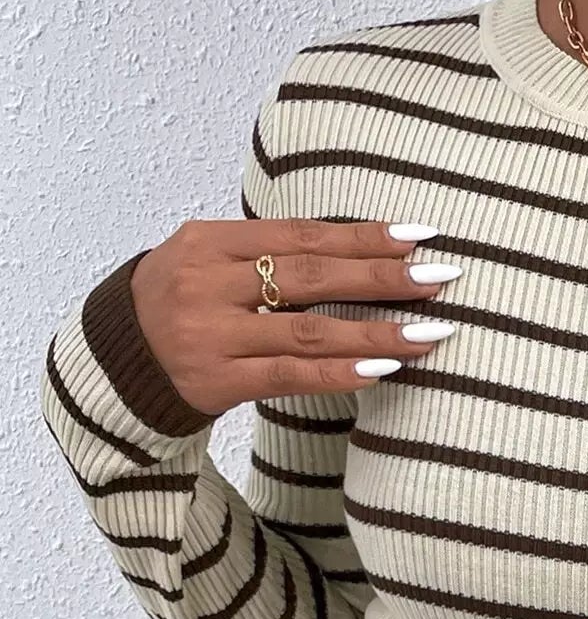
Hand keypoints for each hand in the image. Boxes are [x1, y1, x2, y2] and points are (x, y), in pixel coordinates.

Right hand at [127, 217, 464, 417]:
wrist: (118, 363)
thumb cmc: (182, 304)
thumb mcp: (210, 261)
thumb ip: (269, 253)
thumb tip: (362, 246)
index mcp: (209, 242)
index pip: (299, 235)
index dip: (362, 236)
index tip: (418, 236)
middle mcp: (207, 285)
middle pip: (309, 278)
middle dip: (380, 277)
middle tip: (438, 278)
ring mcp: (211, 336)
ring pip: (306, 332)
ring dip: (374, 332)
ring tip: (428, 333)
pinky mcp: (217, 383)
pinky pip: (289, 377)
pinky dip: (339, 372)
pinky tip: (382, 369)